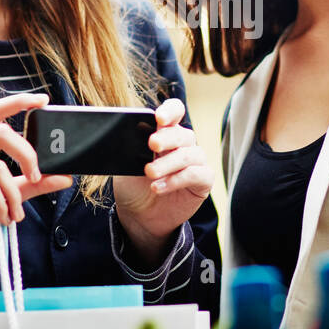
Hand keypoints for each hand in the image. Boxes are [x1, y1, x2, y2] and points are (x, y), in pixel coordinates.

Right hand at [0, 93, 70, 279]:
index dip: (19, 102)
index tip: (43, 101)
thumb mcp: (6, 195)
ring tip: (16, 213)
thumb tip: (64, 177)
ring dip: (14, 195)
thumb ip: (31, 183)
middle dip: (27, 155)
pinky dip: (3, 206)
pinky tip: (3, 218)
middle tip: (37, 176)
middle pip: (1, 132)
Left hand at [112, 97, 212, 267]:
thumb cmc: (133, 186)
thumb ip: (131, 150)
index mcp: (165, 133)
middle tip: (151, 144)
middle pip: (182, 133)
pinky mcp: (203, 181)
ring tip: (149, 173)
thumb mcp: (126, 166)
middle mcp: (183, 145)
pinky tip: (158, 188)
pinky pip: (197, 174)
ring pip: (190, 154)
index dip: (170, 111)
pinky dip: (177, 180)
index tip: (158, 118)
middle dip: (166, 138)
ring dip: (168, 163)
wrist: (137, 216)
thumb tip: (128, 137)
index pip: (175, 112)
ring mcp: (195, 162)